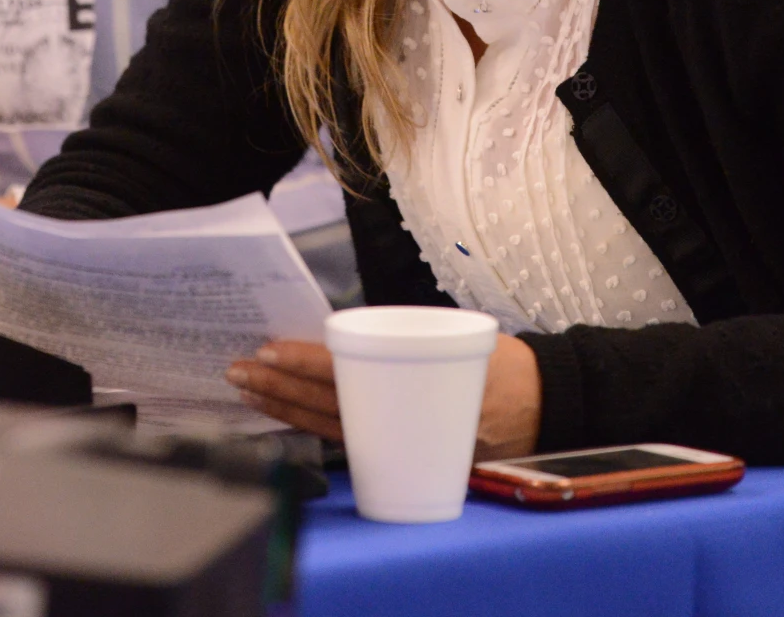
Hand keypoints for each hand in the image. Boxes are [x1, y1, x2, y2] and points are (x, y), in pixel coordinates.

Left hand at [226, 333, 542, 457]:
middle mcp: (406, 423)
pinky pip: (348, 439)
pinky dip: (312, 424)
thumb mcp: (461, 340)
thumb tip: (343, 333)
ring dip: (285, 409)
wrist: (545, 407)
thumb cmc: (505, 366)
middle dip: (278, 390)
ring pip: (330, 427)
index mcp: (420, 389)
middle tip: (238, 371)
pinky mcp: (403, 450)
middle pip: (327, 407)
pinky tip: (285, 413)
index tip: (270, 352)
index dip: (304, 366)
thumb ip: (406, 340)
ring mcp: (402, 442)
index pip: (348, 378)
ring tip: (249, 390)